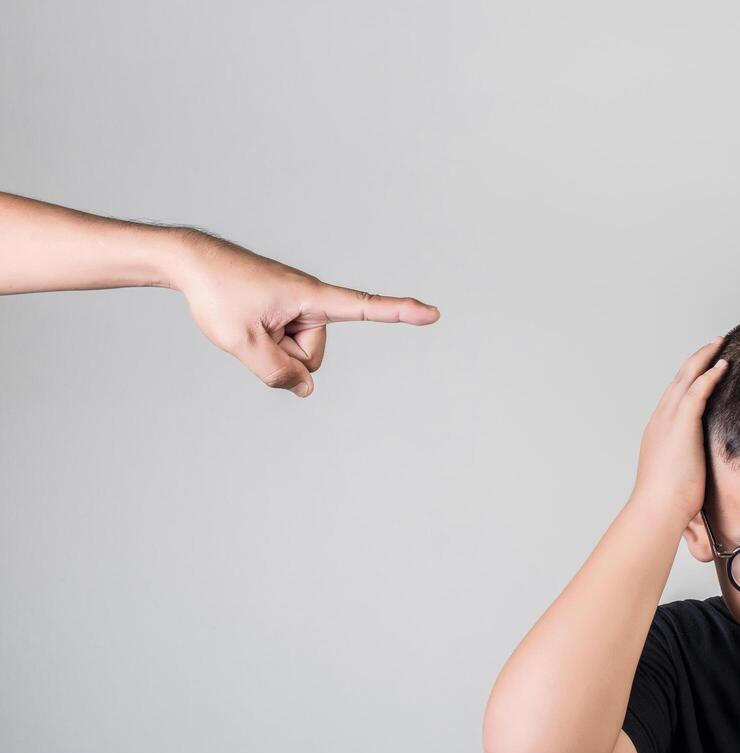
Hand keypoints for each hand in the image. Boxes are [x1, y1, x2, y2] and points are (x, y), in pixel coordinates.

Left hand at [172, 232, 438, 396]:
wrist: (191, 262)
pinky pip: (287, 343)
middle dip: (286, 355)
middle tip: (253, 328)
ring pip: (299, 353)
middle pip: (314, 354)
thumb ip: (277, 373)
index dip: (400, 313)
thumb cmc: (218, 293)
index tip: (433, 313)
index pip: (365, 308)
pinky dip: (269, 342)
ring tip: (247, 321)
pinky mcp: (286, 312)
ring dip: (273, 348)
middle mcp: (312, 301)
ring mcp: (298, 308)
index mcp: (311, 298)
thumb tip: (305, 389)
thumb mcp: (242, 342)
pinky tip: (249, 323)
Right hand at [629, 337, 728, 523]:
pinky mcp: (681, 424)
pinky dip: (710, 374)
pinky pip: (697, 390)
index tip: (703, 368)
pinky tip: (724, 364)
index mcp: (659, 431)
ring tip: (720, 344)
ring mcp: (669, 420)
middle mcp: (660, 419)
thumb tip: (701, 477)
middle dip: (696, 360)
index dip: (689, 378)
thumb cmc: (667, 503)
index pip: (674, 396)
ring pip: (686, 377)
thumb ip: (689, 468)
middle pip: (678, 379)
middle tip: (714, 344)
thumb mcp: (678, 478)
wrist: (656, 509)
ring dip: (704, 358)